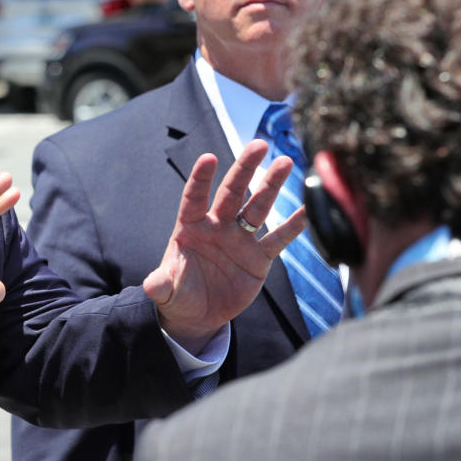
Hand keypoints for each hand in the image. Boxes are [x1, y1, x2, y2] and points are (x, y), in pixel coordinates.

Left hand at [143, 139, 305, 352]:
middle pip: (232, 191)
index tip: (208, 158)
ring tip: (285, 162)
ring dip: (271, 186)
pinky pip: (278, 239)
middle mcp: (217, 226)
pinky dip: (293, 226)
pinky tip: (308, 209)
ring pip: (258, 207)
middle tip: (259, 144)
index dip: (201, 178)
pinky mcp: (259, 258)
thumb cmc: (178, 294)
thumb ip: (161, 284)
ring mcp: (240, 239)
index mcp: (191, 226)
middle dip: (245, 168)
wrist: (199, 315)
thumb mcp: (167, 290)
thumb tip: (151, 286)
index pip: (195, 197)